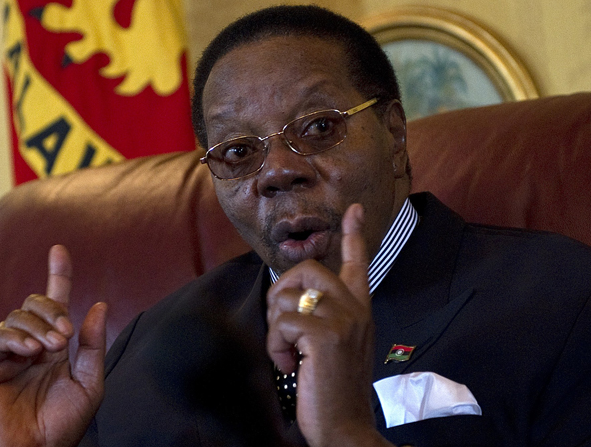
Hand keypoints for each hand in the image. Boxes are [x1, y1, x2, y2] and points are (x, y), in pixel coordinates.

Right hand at [0, 245, 106, 446]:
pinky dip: (13, 337)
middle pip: (36, 303)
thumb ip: (94, 345)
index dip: (59, 275)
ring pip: (17, 316)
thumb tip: (98, 304)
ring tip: (50, 348)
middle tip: (65, 335)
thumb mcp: (90, 382)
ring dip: (36, 325)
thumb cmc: (66, 423)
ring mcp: (10, 355)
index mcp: (57, 346)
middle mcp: (33, 345)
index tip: (59, 250)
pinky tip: (29, 350)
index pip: (56, 302)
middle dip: (52, 309)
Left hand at [266, 204, 392, 446]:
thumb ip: (325, 316)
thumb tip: (292, 297)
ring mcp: (343, 320)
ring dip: (276, 329)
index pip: (358, 263)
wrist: (345, 426)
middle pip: (307, 270)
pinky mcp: (325, 336)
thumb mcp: (337, 344)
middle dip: (280, 292)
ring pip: (288, 298)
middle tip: (281, 325)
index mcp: (360, 310)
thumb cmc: (334, 386)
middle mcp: (356, 309)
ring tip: (290, 354)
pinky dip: (276, 346)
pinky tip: (290, 366)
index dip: (354, 234)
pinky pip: (282, 323)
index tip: (354, 209)